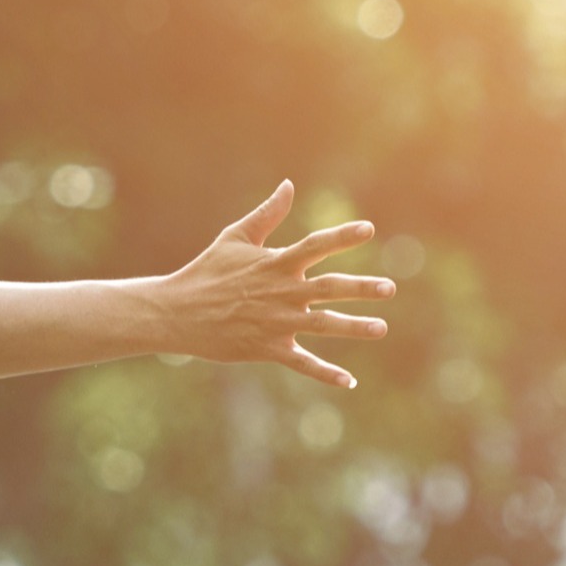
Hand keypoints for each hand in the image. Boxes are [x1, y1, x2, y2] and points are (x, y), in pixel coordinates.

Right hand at [156, 183, 396, 388]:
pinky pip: (302, 363)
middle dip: (361, 288)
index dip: (342, 237)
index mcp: (276, 264)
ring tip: (381, 328)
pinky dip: (325, 373)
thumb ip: (267, 214)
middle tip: (389, 288)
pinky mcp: (268, 348)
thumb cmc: (207, 271)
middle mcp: (282, 292)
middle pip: (329, 288)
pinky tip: (349, 381)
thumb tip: (289, 184)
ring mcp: (276, 322)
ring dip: (353, 328)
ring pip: (323, 325)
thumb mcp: (235, 238)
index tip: (369, 230)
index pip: (315, 246)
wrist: (177, 313)